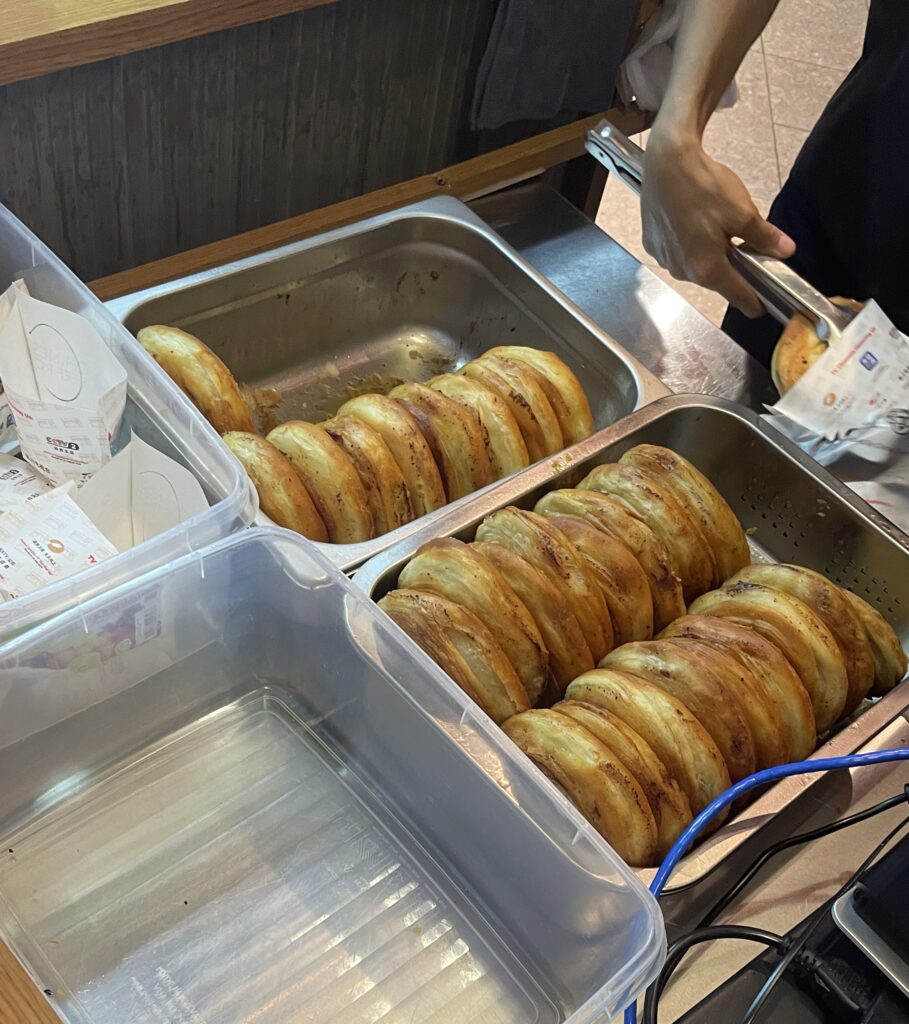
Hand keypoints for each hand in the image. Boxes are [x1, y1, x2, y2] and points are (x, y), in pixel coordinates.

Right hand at [641, 130, 795, 316]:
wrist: (666, 162)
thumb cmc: (702, 186)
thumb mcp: (743, 212)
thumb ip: (764, 237)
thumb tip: (785, 250)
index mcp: (707, 268)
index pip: (736, 295)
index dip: (752, 302)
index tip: (759, 308)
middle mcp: (682, 270)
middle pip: (714, 278)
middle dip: (729, 265)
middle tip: (740, 240)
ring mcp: (664, 258)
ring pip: (694, 264)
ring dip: (707, 253)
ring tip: (712, 223)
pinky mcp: (652, 243)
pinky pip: (676, 252)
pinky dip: (687, 242)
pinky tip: (691, 220)